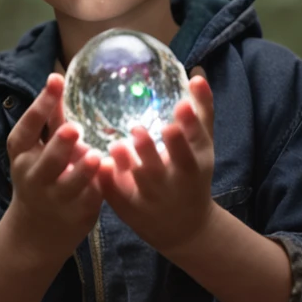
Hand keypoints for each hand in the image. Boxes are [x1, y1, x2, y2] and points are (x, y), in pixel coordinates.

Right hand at [6, 73, 102, 257]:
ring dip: (83, 171)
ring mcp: (56, 199)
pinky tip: (111, 173)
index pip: (26, 129)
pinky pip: (91, 199)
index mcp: (23, 155)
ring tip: (95, 156)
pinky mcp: (78, 214)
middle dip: (59, 146)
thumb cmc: (41, 176)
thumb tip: (57, 77)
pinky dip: (100, 187)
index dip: (39, 105)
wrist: (36, 232)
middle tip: (73, 129)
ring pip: (71, 185)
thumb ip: (50, 118)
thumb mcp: (38, 149)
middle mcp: (35, 178)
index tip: (55, 80)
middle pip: (48, 162)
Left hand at [97, 69, 215, 257]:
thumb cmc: (194, 176)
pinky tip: (97, 163)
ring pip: (135, 182)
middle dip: (150, 150)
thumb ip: (202, 112)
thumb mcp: (204, 147)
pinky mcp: (129, 209)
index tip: (181, 106)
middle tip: (137, 130)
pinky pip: (115, 194)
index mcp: (193, 165)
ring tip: (115, 145)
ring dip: (124, 164)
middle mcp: (172, 183)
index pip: (193, 146)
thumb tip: (196, 74)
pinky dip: (107, 180)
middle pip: (161, 167)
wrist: (185, 226)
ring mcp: (149, 198)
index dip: (189, 127)